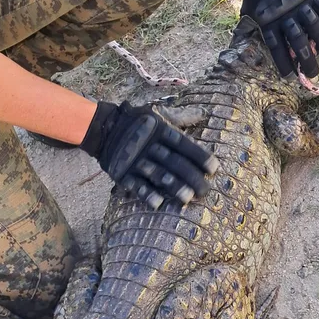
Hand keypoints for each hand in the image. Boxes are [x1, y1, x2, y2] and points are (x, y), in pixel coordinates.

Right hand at [80, 101, 217, 208]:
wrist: (104, 128)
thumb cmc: (139, 123)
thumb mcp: (158, 116)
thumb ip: (181, 118)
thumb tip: (203, 114)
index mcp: (161, 131)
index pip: (184, 144)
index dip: (199, 157)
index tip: (214, 169)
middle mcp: (150, 145)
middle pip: (174, 162)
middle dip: (191, 177)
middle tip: (205, 191)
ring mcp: (136, 160)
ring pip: (158, 174)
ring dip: (173, 187)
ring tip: (188, 199)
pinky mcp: (123, 172)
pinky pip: (136, 184)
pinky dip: (146, 194)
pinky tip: (158, 203)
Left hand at [239, 0, 318, 78]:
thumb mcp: (249, 12)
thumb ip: (254, 29)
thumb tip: (247, 48)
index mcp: (269, 22)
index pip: (277, 47)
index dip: (283, 63)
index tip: (289, 77)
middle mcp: (286, 16)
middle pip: (298, 42)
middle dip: (307, 60)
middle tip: (314, 74)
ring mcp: (301, 5)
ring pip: (315, 29)